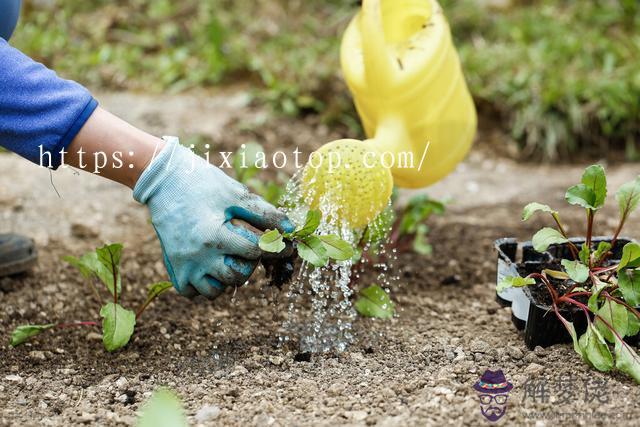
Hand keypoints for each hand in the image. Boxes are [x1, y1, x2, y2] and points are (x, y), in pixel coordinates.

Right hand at [133, 137, 293, 297]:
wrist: (164, 180)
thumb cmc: (204, 184)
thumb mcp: (236, 194)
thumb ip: (265, 214)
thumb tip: (291, 230)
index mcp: (214, 235)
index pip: (255, 252)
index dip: (276, 248)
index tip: (286, 246)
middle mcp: (197, 256)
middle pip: (238, 277)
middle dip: (250, 264)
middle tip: (249, 248)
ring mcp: (183, 265)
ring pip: (216, 291)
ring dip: (229, 277)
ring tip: (229, 257)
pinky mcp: (173, 269)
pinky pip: (194, 292)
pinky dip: (206, 284)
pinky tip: (211, 266)